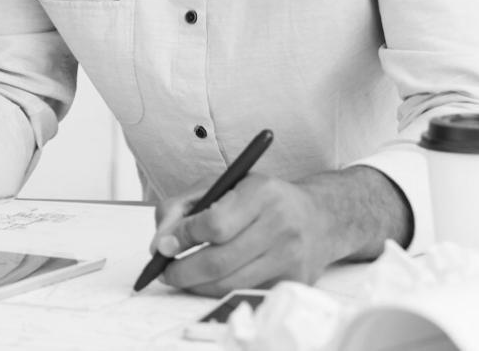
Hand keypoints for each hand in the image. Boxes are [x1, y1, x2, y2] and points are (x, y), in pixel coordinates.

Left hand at [149, 174, 335, 296]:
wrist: (318, 217)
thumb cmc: (261, 199)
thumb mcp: (221, 185)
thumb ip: (183, 207)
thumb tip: (160, 244)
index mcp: (260, 192)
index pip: (214, 224)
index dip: (184, 238)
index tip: (165, 245)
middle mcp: (280, 224)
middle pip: (219, 261)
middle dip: (183, 271)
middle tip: (165, 271)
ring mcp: (290, 257)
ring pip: (230, 283)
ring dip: (197, 285)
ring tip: (183, 277)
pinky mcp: (294, 281)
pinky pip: (246, 294)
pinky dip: (221, 291)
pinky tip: (211, 281)